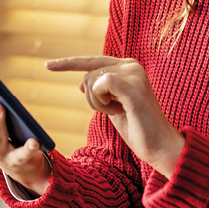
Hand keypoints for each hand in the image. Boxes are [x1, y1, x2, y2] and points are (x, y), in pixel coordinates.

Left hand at [48, 55, 185, 177]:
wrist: (160, 146)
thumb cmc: (138, 129)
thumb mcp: (113, 107)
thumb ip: (100, 93)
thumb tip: (81, 82)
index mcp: (128, 67)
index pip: (92, 61)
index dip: (68, 63)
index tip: (48, 65)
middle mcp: (131, 65)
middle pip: (88, 73)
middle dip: (92, 98)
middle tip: (114, 111)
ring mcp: (133, 73)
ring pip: (91, 81)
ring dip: (98, 103)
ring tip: (120, 112)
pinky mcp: (132, 85)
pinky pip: (99, 85)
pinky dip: (101, 102)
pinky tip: (119, 111)